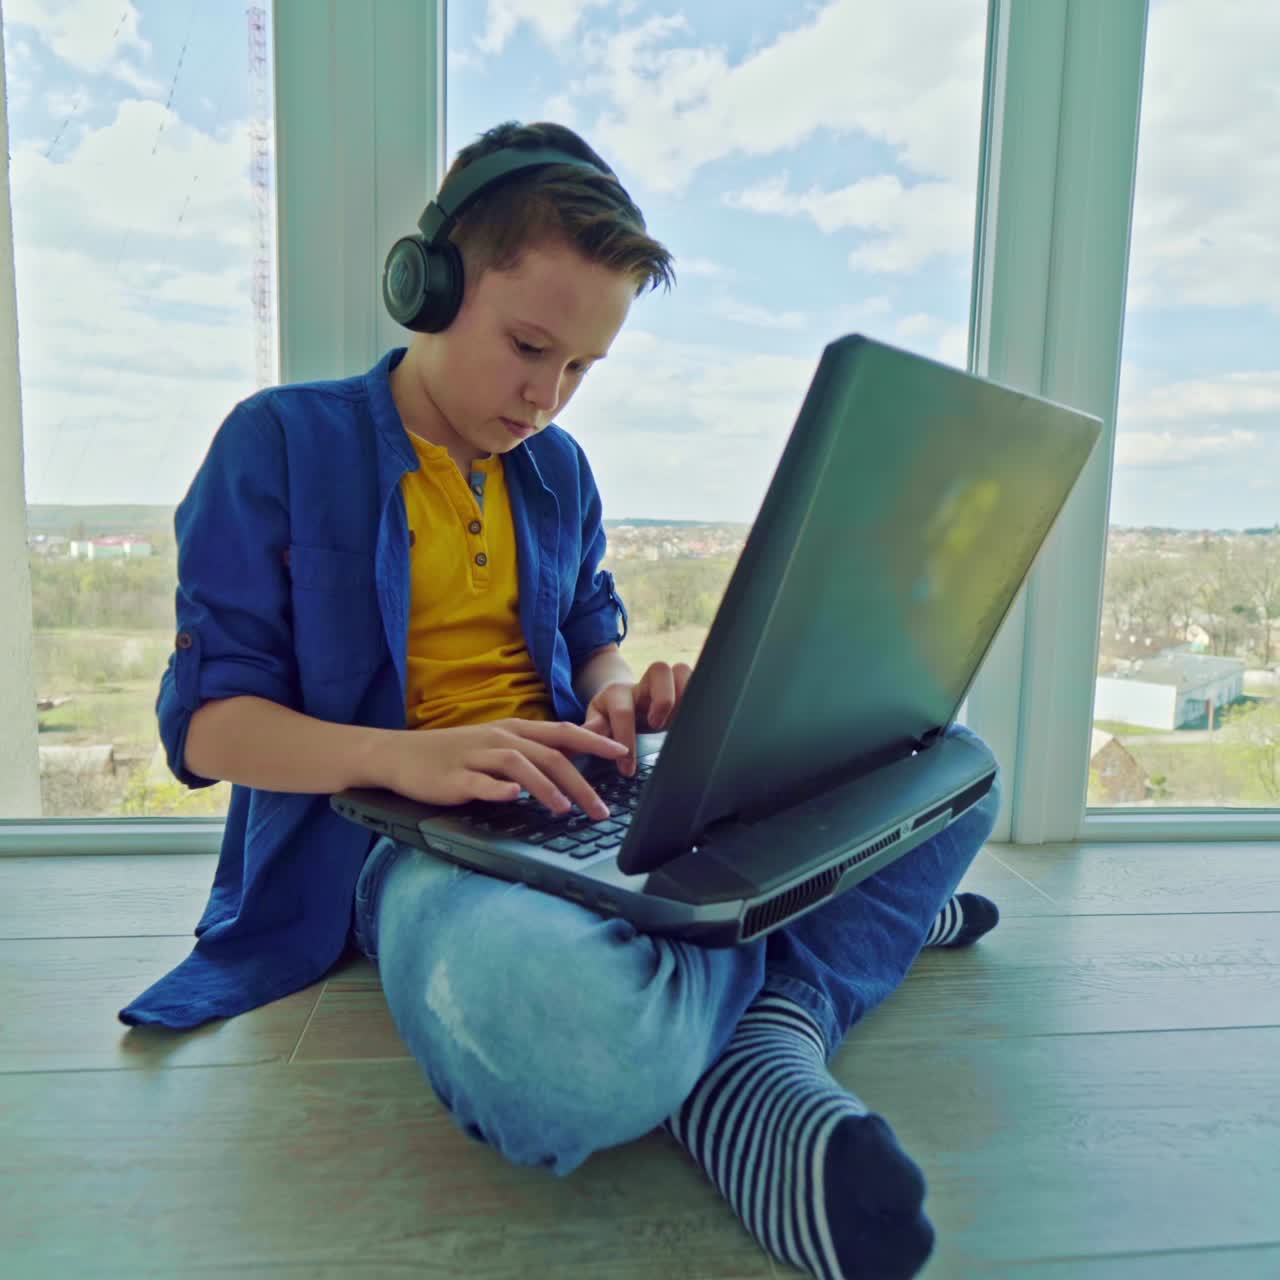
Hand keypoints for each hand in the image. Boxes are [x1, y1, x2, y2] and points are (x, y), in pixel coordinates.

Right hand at [376, 718, 628, 819]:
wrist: (401, 755)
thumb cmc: (454, 754)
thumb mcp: (496, 747)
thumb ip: (529, 755)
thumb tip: (569, 771)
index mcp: (514, 731)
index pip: (563, 733)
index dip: (594, 741)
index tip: (622, 753)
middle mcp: (500, 739)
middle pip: (549, 754)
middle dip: (581, 781)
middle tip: (601, 808)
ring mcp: (476, 756)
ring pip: (520, 766)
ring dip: (546, 787)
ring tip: (566, 810)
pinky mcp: (454, 777)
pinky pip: (480, 782)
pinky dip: (498, 789)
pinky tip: (514, 799)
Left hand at [582, 660, 692, 775]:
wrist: (619, 701)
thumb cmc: (607, 717)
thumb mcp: (595, 723)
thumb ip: (590, 732)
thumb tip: (573, 747)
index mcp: (617, 694)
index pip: (624, 711)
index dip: (626, 740)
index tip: (627, 768)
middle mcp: (642, 684)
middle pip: (659, 670)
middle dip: (664, 698)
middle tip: (658, 725)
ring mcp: (663, 684)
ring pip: (679, 670)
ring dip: (684, 693)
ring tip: (682, 720)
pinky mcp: (678, 689)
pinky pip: (693, 678)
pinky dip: (697, 694)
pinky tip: (693, 718)